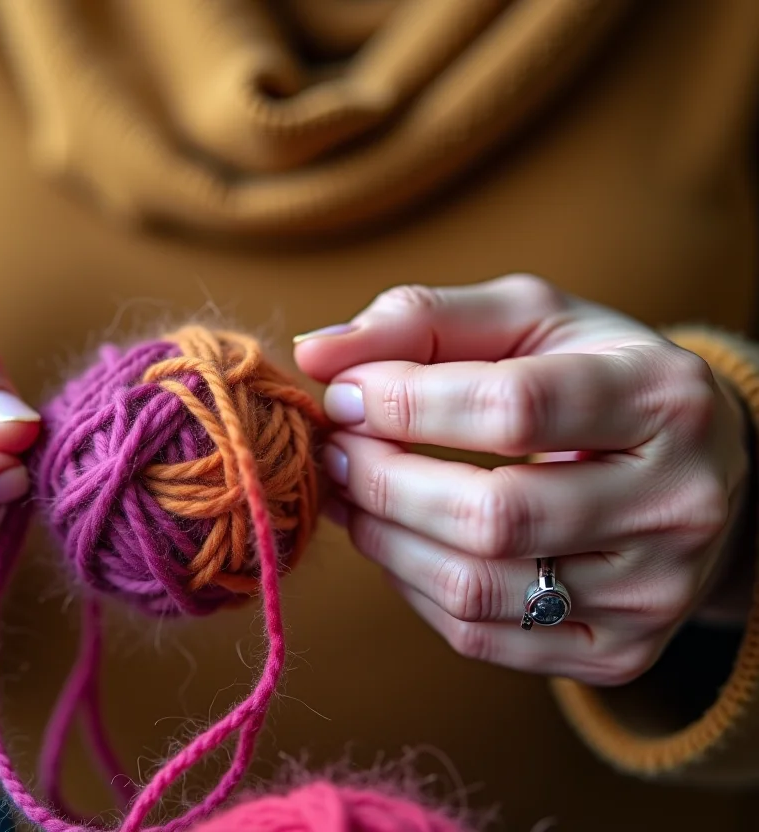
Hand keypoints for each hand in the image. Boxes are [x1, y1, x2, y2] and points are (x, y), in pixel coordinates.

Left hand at [294, 274, 750, 685]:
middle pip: (492, 515)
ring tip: (351, 494)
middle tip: (337, 452)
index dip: (406, 402)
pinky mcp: (621, 651)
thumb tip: (316, 351)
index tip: (344, 394)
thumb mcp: (530, 319)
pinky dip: (412, 589)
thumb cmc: (594, 376)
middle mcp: (677, 503)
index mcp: (663, 398)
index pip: (514, 409)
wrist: (698, 471)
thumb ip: (425, 319)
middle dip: (383, 482)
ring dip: (384, 539)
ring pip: (476, 586)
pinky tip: (397, 541)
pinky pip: (480, 636)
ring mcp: (654, 592)